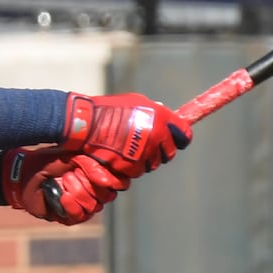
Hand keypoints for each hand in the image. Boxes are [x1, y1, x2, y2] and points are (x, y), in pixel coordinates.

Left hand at [1, 148, 127, 224]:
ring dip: (77, 194)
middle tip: (70, 175)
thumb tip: (106, 179)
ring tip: (63, 184)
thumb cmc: (42, 163)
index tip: (102, 176)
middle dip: (89, 184)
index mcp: (94, 172)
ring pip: (93, 206)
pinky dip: (72, 207)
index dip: (114, 180)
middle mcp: (92, 189)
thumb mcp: (65, 157)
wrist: (21, 176)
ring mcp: (82, 204)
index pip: (118, 181)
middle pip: (106, 195)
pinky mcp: (70, 216)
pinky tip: (62, 198)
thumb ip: (87, 163)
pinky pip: (80, 216)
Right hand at [60, 92, 192, 180]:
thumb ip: (155, 111)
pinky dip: (132, 166)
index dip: (180, 138)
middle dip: (162, 150)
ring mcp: (145, 152)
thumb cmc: (110, 109)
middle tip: (149, 145)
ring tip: (130, 148)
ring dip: (146, 158)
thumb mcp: (136, 101)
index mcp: (161, 117)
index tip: (176, 139)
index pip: (185, 134)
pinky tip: (121, 155)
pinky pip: (138, 171)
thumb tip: (166, 119)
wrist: (87, 124)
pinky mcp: (132, 166)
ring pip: (154, 163)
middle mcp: (157, 135)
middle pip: (170, 153)